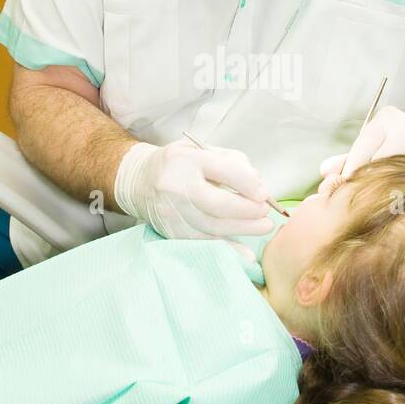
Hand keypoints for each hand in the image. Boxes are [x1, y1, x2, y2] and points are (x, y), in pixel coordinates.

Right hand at [113, 139, 274, 250]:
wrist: (139, 181)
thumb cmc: (179, 164)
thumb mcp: (201, 150)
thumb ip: (231, 162)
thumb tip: (257, 184)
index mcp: (186, 160)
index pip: (223, 170)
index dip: (248, 183)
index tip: (264, 193)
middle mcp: (175, 186)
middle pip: (218, 204)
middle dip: (247, 210)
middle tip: (265, 211)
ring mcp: (172, 212)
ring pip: (213, 226)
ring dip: (243, 229)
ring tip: (263, 226)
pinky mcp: (171, 231)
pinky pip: (203, 242)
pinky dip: (227, 248)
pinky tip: (245, 253)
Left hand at [318, 106, 404, 192]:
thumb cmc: (397, 147)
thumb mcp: (372, 146)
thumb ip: (348, 159)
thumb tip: (324, 172)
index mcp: (385, 118)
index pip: (365, 143)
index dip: (353, 167)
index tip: (344, 184)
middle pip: (383, 156)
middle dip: (369, 178)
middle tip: (359, 196)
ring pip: (401, 167)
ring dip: (389, 185)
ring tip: (381, 199)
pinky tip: (402, 197)